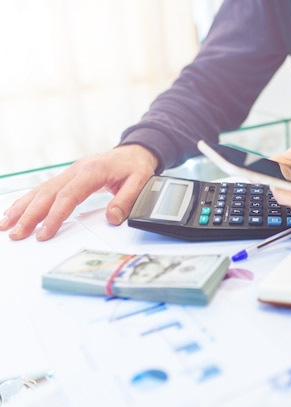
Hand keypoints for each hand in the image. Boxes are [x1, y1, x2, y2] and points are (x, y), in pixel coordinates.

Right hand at [0, 145, 157, 240]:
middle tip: (17, 234)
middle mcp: (76, 171)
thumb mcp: (140, 182)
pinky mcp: (67, 177)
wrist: (134, 152)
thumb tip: (112, 218)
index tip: (44, 233)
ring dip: (22, 208)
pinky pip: (44, 189)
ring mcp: (69, 173)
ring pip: (40, 190)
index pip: (68, 196)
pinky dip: (28, 201)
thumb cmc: (135, 167)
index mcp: (92, 172)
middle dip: (30, 216)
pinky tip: (16, 211)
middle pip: (47, 194)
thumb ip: (127, 200)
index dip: (54, 216)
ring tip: (6, 225)